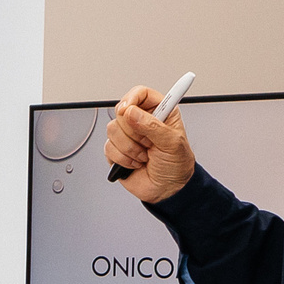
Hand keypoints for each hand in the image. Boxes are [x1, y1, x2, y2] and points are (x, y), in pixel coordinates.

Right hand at [105, 86, 199, 203]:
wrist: (167, 189)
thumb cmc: (176, 165)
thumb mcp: (172, 143)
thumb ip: (152, 126)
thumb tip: (131, 113)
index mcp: (159, 112)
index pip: (140, 93)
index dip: (132, 98)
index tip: (128, 109)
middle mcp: (141, 121)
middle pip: (121, 112)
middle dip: (133, 132)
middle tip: (148, 142)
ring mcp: (127, 136)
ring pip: (112, 130)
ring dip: (130, 148)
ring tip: (144, 155)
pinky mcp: (116, 151)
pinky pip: (108, 148)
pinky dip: (123, 159)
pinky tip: (135, 163)